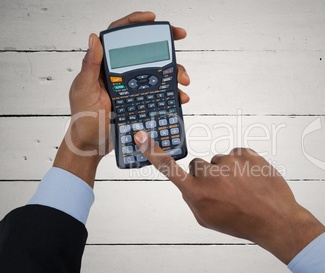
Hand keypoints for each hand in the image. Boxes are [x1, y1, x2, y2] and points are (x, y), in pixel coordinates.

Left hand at [66, 11, 189, 155]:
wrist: (92, 144)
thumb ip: (90, 66)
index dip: (136, 23)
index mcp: (105, 66)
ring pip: (157, 73)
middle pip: (145, 53)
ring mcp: (132, 87)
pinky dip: (172, 93)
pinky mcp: (141, 101)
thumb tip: (94, 38)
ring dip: (174, 73)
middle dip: (164, 47)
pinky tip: (180, 96)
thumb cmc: (83, 118)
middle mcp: (120, 73)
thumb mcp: (84, 90)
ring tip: (183, 80)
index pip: (120, 37)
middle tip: (179, 41)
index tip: (153, 18)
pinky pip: (160, 94)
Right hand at [134, 131, 324, 263]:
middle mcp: (210, 175)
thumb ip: (193, 198)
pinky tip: (250, 178)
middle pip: (198, 165)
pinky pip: (237, 154)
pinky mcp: (246, 154)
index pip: (169, 168)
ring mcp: (229, 161)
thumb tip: (191, 181)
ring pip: (219, 160)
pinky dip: (242, 164)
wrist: (275, 219)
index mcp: (197, 193)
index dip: (152, 151)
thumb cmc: (241, 221)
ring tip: (242, 187)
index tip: (141, 136)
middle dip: (207, 174)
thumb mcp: (207, 219)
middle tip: (224, 189)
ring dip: (227, 170)